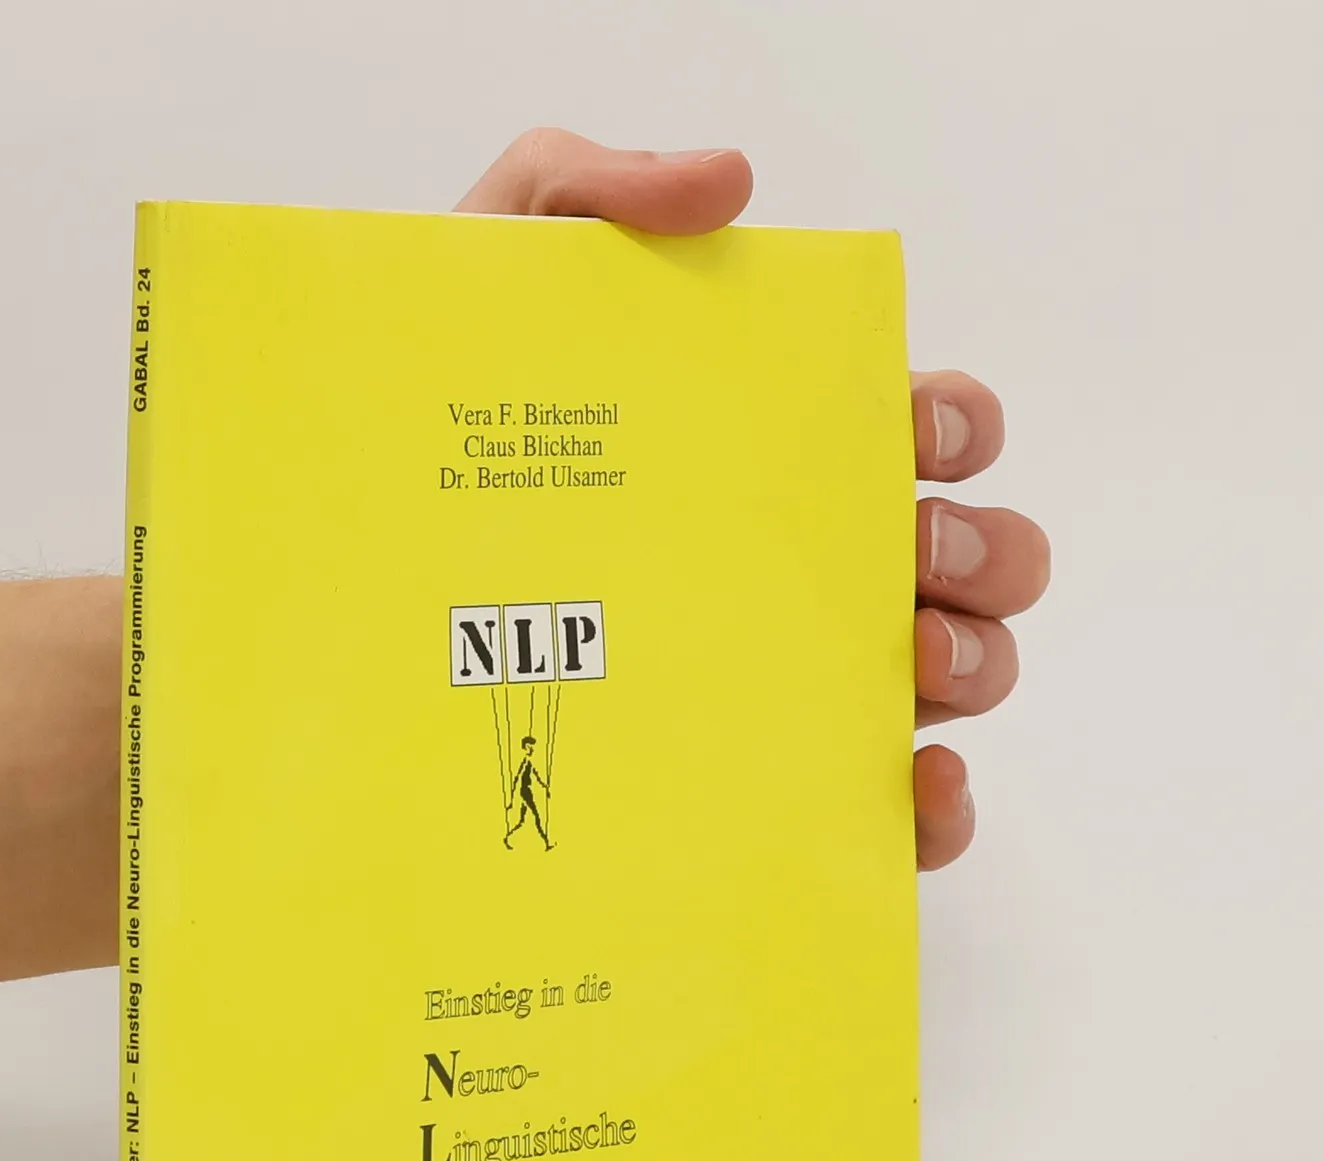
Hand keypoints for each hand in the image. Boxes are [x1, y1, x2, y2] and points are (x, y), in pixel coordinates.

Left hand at [459, 130, 1048, 870]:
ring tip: (913, 659)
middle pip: (969, 557)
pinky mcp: (766, 792)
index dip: (953, 422)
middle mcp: (804, 568)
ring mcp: (795, 684)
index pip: (921, 426)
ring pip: (958, 677)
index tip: (914, 431)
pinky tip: (911, 778)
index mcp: (774, 451)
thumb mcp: (489, 283)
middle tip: (909, 555)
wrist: (341, 583)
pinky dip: (936, 804)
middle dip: (982, 551)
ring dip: (974, 663)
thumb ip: (592, 194)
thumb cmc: (436, 441)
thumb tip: (729, 181)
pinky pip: (891, 816)